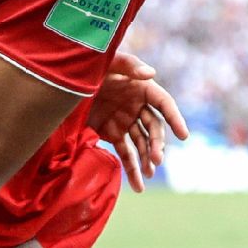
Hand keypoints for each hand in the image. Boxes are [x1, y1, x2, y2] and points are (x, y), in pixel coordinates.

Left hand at [88, 51, 188, 192]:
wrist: (63, 82)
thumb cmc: (88, 67)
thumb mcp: (107, 62)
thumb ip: (128, 64)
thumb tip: (151, 73)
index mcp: (142, 88)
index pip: (164, 104)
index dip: (175, 118)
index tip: (184, 135)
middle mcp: (137, 106)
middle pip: (153, 128)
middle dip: (156, 144)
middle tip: (156, 160)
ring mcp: (126, 121)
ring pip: (142, 143)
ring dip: (147, 159)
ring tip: (148, 174)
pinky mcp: (113, 133)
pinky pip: (126, 152)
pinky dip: (132, 168)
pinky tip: (138, 185)